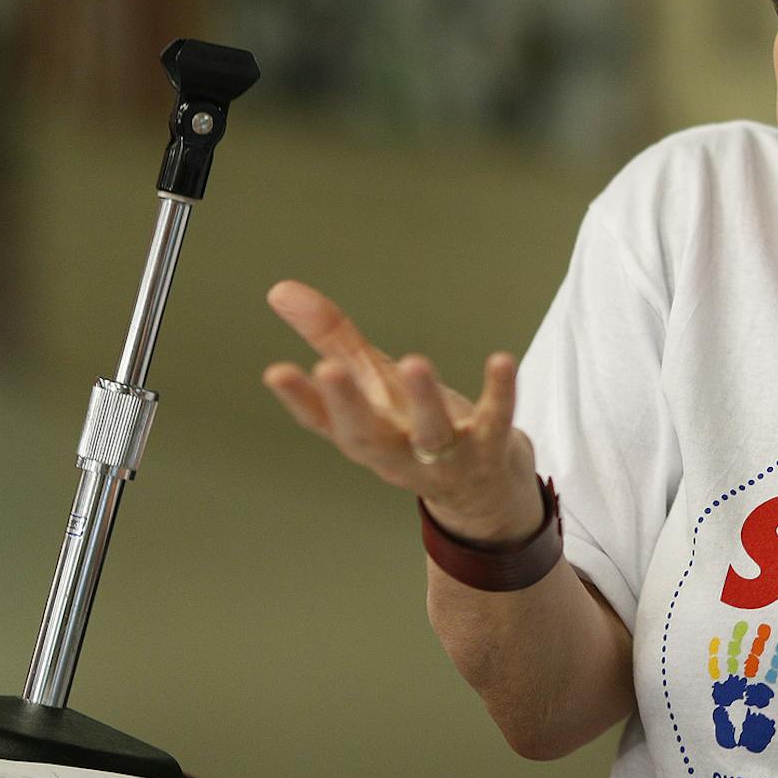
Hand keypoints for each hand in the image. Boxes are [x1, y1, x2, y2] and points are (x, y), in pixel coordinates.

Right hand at [262, 280, 539, 544]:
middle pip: (366, 435)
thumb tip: (278, 289)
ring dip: (423, 398)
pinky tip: (501, 360)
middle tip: (326, 369)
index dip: (298, 398)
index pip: (322, 421)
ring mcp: (444, 457)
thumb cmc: (410, 426)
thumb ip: (330, 337)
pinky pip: (496, 418)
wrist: (479, 488)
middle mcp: (396, 452)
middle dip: (347, 403)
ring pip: (431, 432)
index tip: (276, 371)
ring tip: (414, 361)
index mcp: (361, 435)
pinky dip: (500, 391)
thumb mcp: (370, 381)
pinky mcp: (490, 447)